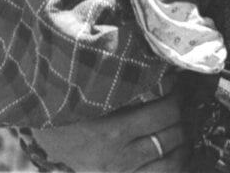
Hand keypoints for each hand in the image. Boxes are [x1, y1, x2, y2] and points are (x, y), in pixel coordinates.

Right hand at [30, 87, 188, 171]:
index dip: (177, 95)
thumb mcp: (91, 95)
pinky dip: (171, 164)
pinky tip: (174, 152)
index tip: (177, 83)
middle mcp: (119, 159)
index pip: (164, 113)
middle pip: (170, 137)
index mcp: (112, 132)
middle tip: (184, 102)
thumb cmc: (67, 112)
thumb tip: (158, 66)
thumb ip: (123, 82)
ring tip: (184, 128)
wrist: (45, 143)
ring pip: (170, 164)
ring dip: (183, 143)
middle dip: (183, 116)